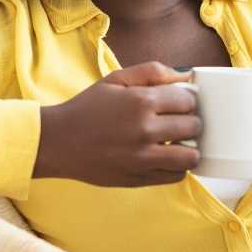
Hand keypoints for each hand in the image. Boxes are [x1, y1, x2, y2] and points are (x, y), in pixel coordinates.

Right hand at [32, 61, 200, 186]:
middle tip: (178, 122)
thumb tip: (186, 76)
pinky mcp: (140, 178)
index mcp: (141, 102)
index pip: (188, 101)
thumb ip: (152, 72)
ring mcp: (143, 158)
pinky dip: (177, 167)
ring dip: (189, 147)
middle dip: (190, 122)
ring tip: (177, 142)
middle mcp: (145, 130)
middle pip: (193, 126)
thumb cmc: (87, 108)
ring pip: (191, 155)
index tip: (178, 104)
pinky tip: (166, 158)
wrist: (58, 142)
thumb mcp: (116, 80)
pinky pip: (176, 176)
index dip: (186, 101)